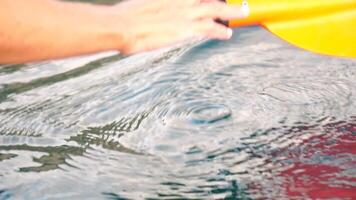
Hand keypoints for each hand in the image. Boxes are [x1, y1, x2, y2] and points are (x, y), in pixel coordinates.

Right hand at [112, 0, 246, 53]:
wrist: (123, 25)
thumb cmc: (128, 14)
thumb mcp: (146, 0)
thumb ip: (160, 1)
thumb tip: (164, 6)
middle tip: (237, 0)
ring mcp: (186, 11)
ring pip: (217, 8)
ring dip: (233, 10)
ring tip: (244, 11)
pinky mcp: (186, 28)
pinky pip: (210, 29)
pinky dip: (220, 31)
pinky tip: (227, 33)